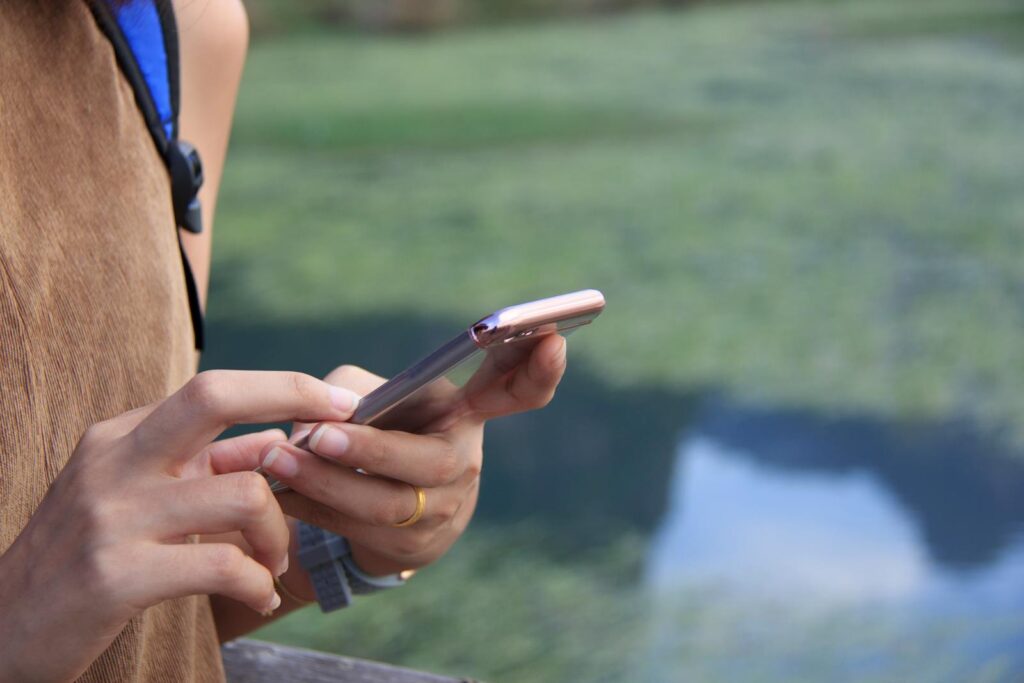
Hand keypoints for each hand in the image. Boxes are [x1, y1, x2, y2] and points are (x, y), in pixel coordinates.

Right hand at [0, 371, 358, 681]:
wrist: (5, 626)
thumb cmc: (86, 558)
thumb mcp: (135, 496)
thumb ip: (201, 468)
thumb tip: (277, 444)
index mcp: (121, 436)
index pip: (212, 388)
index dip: (283, 387)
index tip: (338, 399)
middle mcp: (114, 461)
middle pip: (213, 397)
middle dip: (291, 398)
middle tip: (341, 431)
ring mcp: (113, 515)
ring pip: (242, 493)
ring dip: (279, 534)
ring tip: (273, 563)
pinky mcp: (116, 575)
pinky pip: (223, 565)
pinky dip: (257, 582)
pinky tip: (258, 596)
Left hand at [214, 335, 567, 586]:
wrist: (382, 510)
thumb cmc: (381, 430)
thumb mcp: (377, 396)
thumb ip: (349, 390)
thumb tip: (317, 417)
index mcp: (468, 414)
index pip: (516, 392)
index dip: (538, 370)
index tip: (552, 336)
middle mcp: (463, 464)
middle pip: (426, 463)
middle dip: (369, 451)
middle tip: (318, 436)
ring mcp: (442, 513)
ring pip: (383, 504)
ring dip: (323, 483)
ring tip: (277, 462)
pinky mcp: (409, 550)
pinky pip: (355, 530)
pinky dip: (310, 509)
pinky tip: (274, 493)